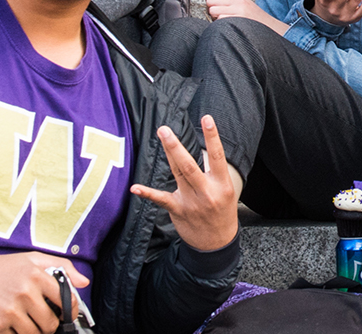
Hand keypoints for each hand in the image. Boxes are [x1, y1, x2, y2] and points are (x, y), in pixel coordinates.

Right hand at [0, 251, 87, 333]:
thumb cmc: (2, 268)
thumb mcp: (33, 259)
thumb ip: (63, 267)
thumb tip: (84, 282)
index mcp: (36, 275)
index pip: (66, 300)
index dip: (70, 311)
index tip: (67, 315)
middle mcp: (24, 293)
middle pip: (51, 323)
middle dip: (50, 324)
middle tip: (43, 320)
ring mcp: (9, 311)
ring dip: (34, 331)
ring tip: (27, 321)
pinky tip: (12, 324)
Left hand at [130, 116, 241, 251]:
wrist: (217, 243)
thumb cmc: (221, 212)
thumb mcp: (226, 192)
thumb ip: (213, 173)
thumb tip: (199, 151)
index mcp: (222, 185)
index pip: (218, 156)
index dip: (212, 136)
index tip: (207, 118)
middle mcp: (207, 192)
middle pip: (190, 165)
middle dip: (177, 146)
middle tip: (166, 129)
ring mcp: (192, 202)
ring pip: (178, 174)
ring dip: (168, 154)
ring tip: (162, 136)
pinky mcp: (178, 210)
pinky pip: (161, 199)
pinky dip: (147, 193)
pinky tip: (135, 187)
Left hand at [204, 0, 287, 34]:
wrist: (270, 29)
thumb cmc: (255, 20)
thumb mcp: (244, 4)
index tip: (212, 3)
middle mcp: (237, 1)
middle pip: (210, 0)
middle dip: (212, 9)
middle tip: (220, 15)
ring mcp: (237, 11)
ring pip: (212, 11)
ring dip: (216, 18)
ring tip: (225, 21)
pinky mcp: (236, 21)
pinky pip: (218, 21)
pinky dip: (220, 26)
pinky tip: (229, 27)